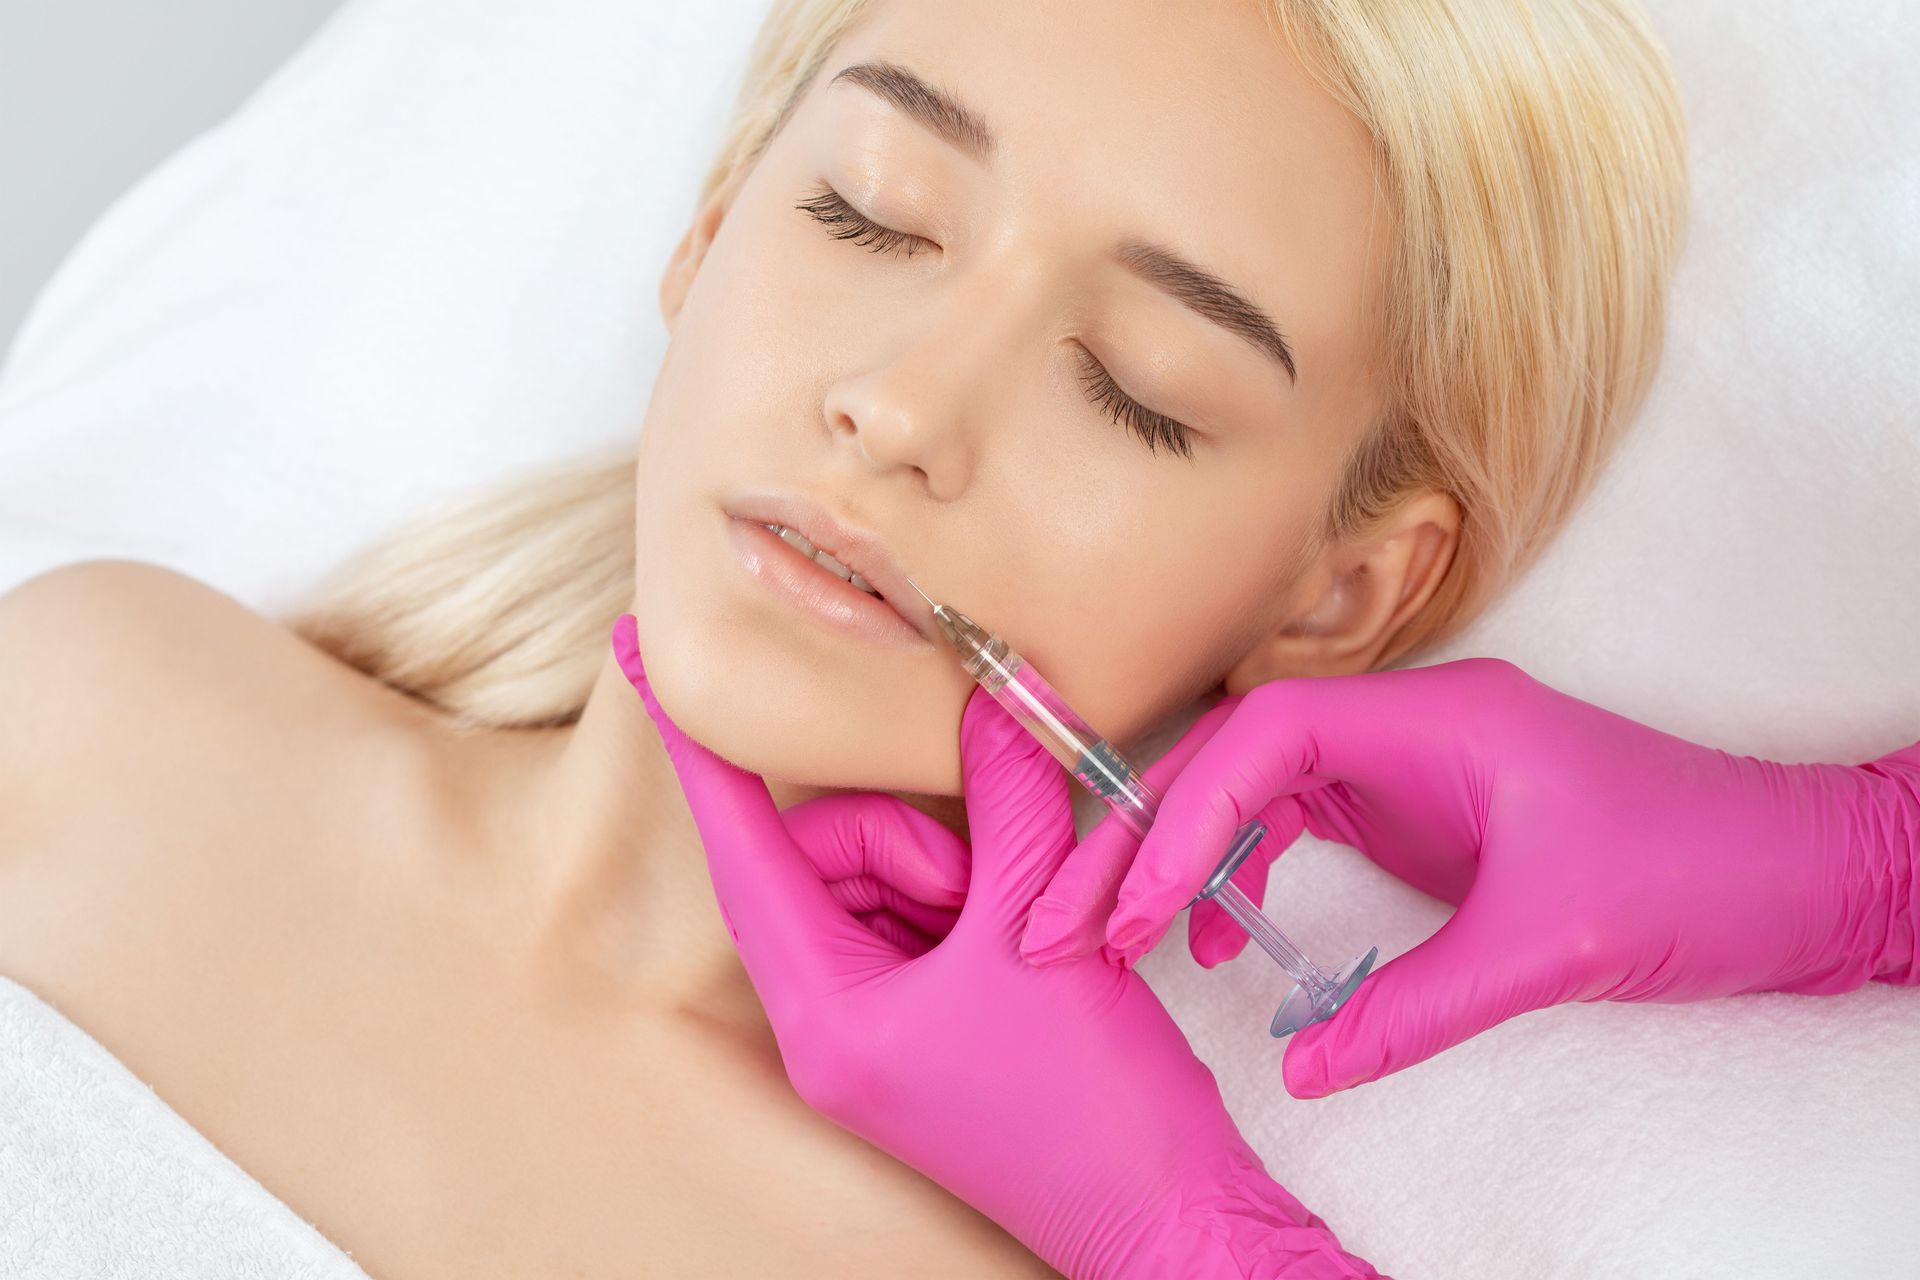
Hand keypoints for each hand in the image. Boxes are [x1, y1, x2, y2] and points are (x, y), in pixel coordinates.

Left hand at [611, 615, 1383, 1279]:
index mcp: (825, 1013)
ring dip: (962, 872)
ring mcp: (881, 1027)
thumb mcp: (1039, 930)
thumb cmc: (1090, 1104)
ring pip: (888, 880)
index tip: (639, 660)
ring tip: (1024, 927)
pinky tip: (1032, 933)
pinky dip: (979, 899)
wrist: (1163, 1215)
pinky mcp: (933, 1025)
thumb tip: (996, 697)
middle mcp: (835, 1023)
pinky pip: (929, 918)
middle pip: (831, 857)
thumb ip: (1010, 801)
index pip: (747, 853)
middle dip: (918, 842)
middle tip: (991, 889)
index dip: (699, 751)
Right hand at [1019, 657, 1919, 1098]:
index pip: (1266, 737)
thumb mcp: (1547, 944)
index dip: (1183, 813)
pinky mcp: (1421, 809)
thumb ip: (1414, 1005)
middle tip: (1069, 918)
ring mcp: (1412, 766)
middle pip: (1239, 757)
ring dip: (1182, 850)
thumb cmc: (1695, 871)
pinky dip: (1243, 865)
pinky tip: (1214, 922)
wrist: (1796, 870)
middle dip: (1147, 833)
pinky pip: (1301, 821)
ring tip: (1119, 929)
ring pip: (1258, 788)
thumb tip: (1303, 1065)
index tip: (1132, 901)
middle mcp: (1408, 727)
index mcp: (1434, 719)